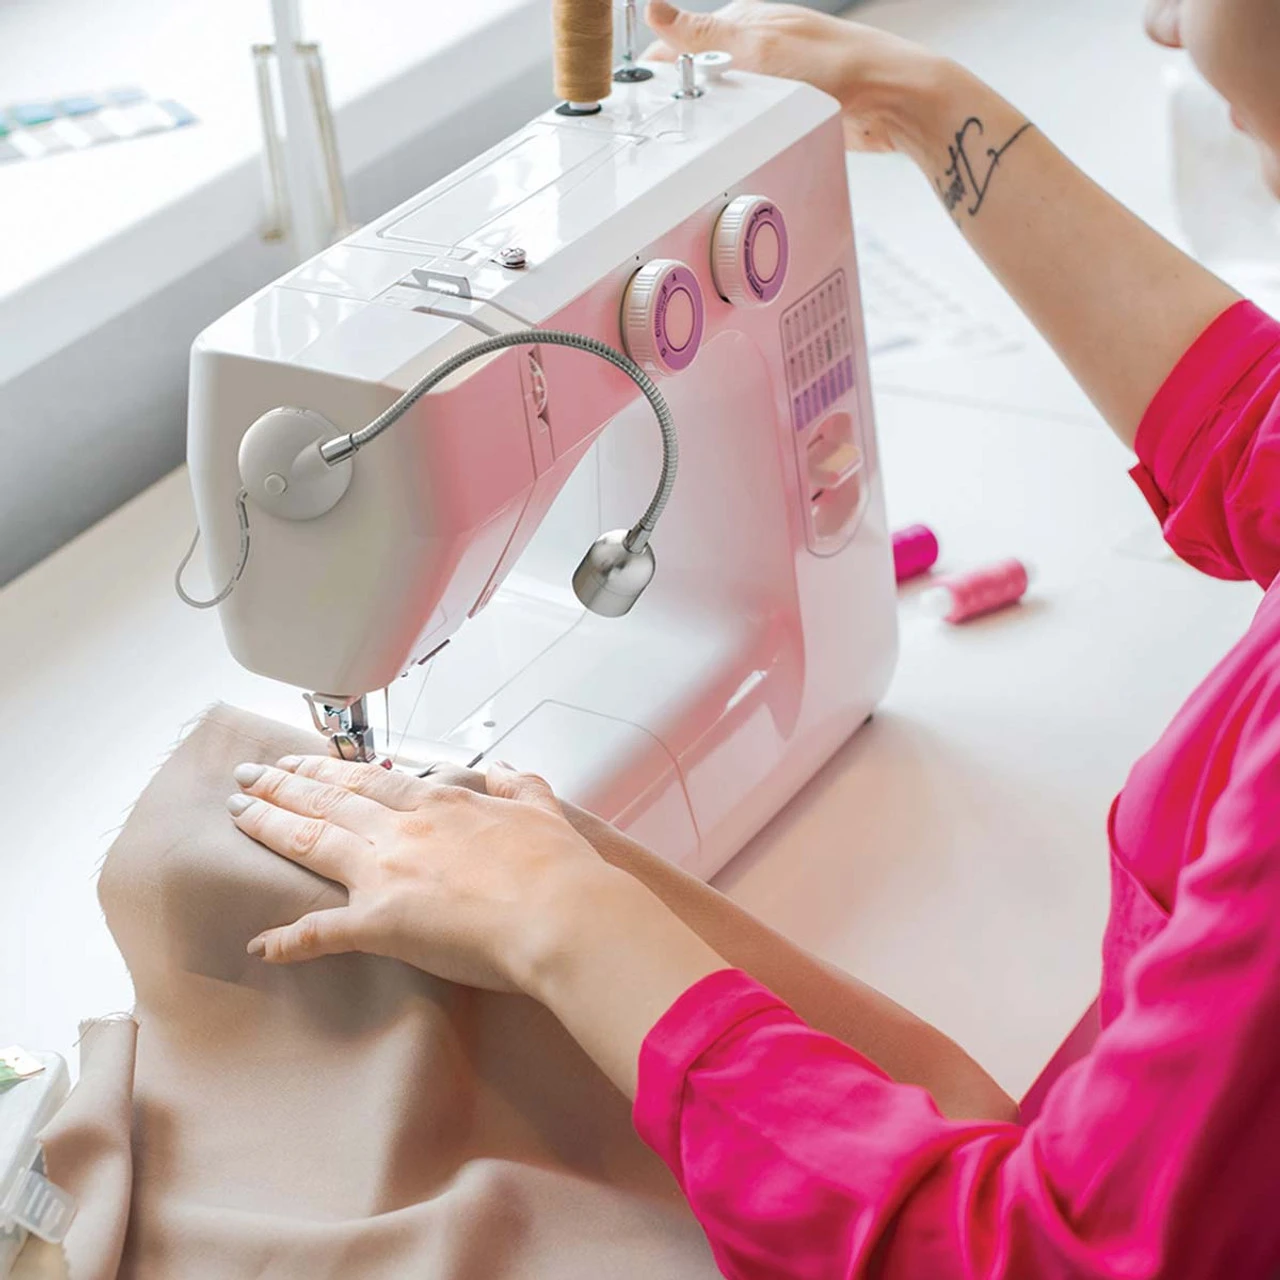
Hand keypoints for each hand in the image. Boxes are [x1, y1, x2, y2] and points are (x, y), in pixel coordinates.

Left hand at [226, 755, 629, 993]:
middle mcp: (402, 829)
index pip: (367, 778)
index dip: (325, 768)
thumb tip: (503, 769)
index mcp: (438, 803)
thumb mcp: (542, 810)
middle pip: (326, 800)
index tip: (297, 761)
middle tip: (245, 777)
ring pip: (310, 841)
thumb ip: (517, 786)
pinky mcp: (380, 924)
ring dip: (268, 826)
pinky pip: (322, 932)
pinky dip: (289, 940)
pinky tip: (262, 944)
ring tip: (237, 813)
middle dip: (280, 785)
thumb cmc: (557, 868)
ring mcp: (385, 873)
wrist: (560, 914)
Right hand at [644, 0, 948, 152]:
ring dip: (712, 120)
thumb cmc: (838, 66)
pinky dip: (739, 134)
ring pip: (727, 103)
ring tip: (697, 141)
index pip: (684, 43)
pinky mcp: (792, 107)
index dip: (660, 69)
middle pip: (702, 75)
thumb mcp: (760, 48)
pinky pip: (752, 122)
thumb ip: (704, 35)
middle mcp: (760, 48)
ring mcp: (776, 78)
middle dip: (683, 98)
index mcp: (746, 24)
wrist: (892, 101)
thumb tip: (654, 9)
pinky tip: (737, 145)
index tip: (638, 97)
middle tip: (663, 128)